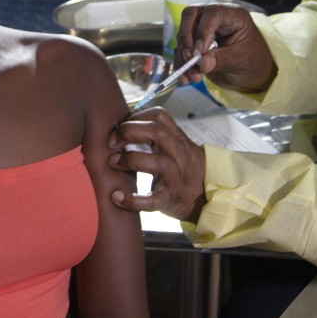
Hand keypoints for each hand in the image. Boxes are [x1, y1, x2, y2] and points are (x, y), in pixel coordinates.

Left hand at [108, 107, 205, 221]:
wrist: (204, 196)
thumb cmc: (181, 167)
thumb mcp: (175, 146)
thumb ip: (155, 135)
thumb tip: (120, 127)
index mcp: (177, 139)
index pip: (159, 116)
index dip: (136, 117)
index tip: (121, 126)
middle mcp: (178, 155)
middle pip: (158, 132)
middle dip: (130, 131)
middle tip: (112, 142)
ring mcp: (175, 178)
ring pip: (157, 162)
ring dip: (129, 159)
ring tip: (113, 162)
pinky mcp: (168, 200)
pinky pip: (151, 201)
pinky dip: (132, 200)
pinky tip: (116, 197)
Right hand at [176, 3, 275, 92]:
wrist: (251, 74)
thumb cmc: (254, 61)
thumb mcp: (243, 60)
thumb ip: (222, 60)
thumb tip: (202, 63)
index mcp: (233, 16)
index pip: (212, 13)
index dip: (203, 31)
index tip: (201, 52)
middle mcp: (214, 19)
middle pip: (190, 16)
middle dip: (186, 39)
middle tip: (190, 59)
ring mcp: (202, 30)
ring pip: (182, 34)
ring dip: (183, 56)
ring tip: (194, 76)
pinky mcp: (194, 45)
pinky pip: (180, 50)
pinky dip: (180, 64)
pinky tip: (186, 78)